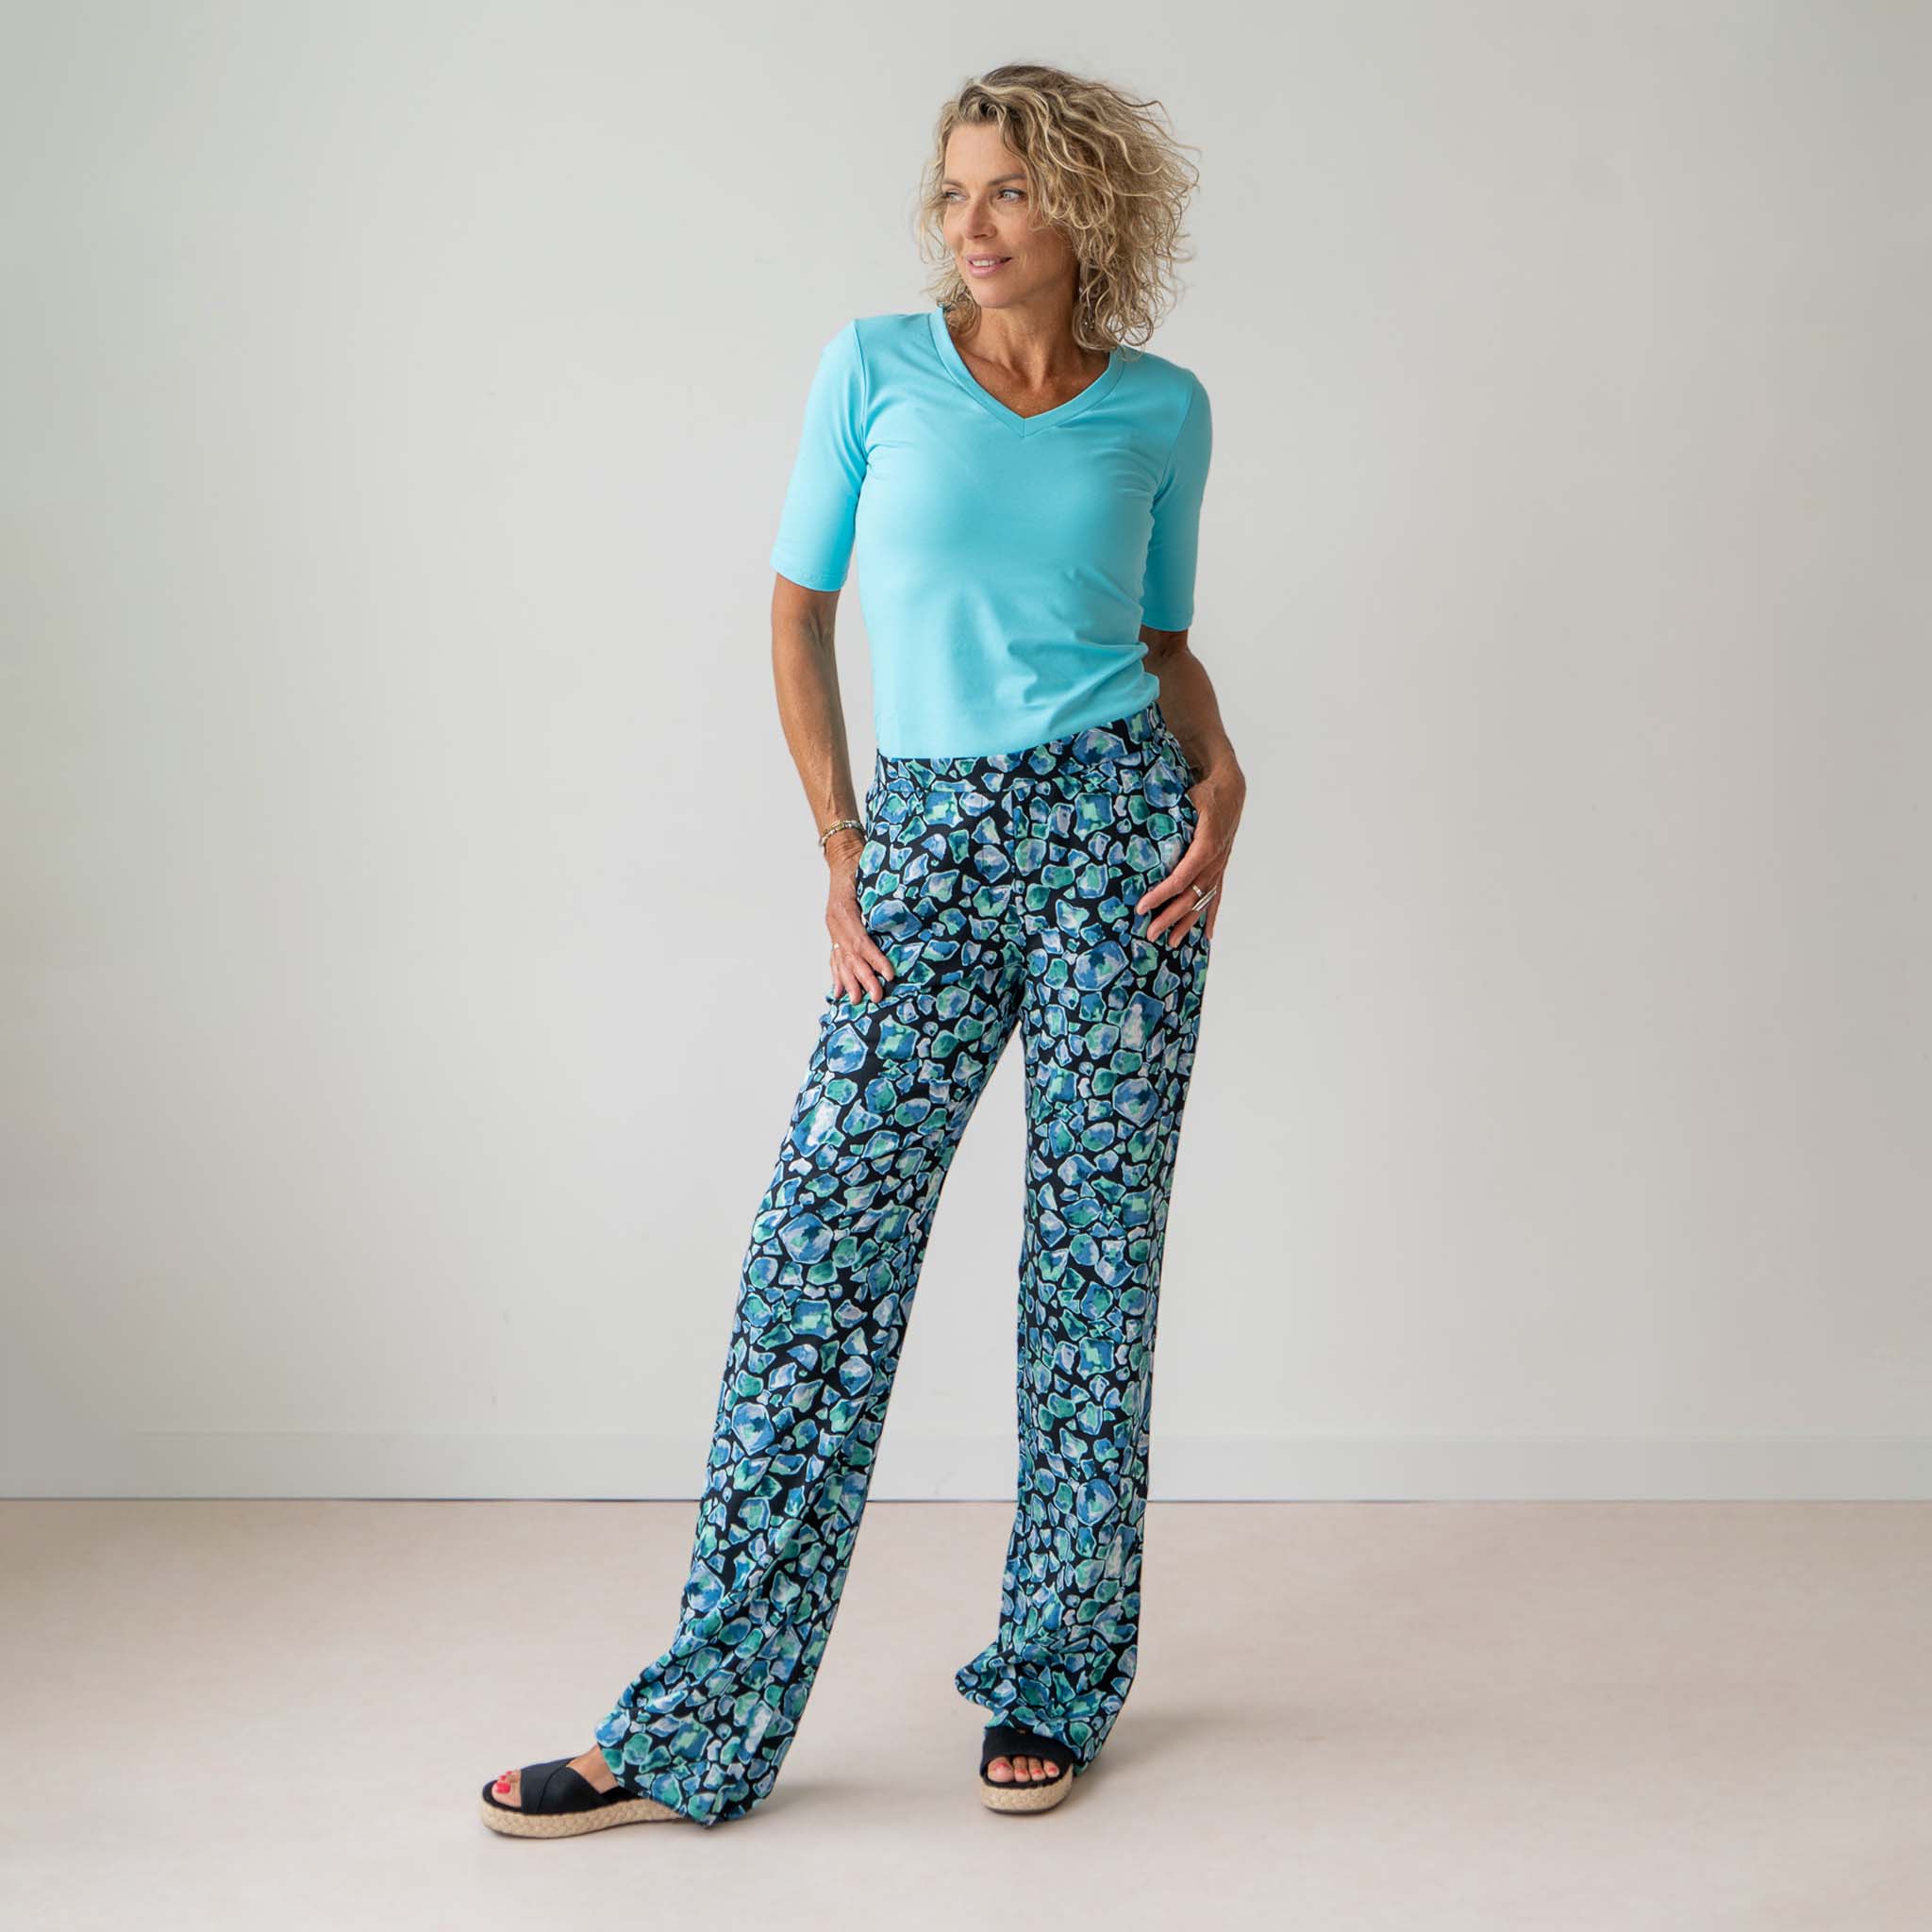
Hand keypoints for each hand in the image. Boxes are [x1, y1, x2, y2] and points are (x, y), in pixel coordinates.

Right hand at [824, 827, 896, 1003]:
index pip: (861, 940)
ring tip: (857, 1001)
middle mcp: (835, 920)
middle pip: (850, 955)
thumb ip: (884, 896)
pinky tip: (839, 991)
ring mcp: (832, 927)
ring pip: (840, 959)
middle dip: (864, 978)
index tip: (890, 974)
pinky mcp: (833, 931)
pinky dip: (837, 974)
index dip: (875, 959)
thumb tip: (911, 911)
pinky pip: (834, 956)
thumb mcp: (873, 875)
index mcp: (844, 908)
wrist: (844, 856)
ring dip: (849, 981)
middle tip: (878, 996)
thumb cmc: (862, 863)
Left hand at [1135, 761, 1243, 945]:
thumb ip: (1169, 817)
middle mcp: (1214, 861)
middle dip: (1169, 917)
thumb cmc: (1205, 793)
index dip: (1160, 895)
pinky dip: (1211, 915)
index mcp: (1205, 846)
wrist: (1231, 790)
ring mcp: (1219, 867)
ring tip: (1172, 942)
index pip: (1180, 879)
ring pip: (1203, 901)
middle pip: (1190, 897)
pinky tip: (1208, 935)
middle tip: (1149, 933)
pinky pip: (1216, 896)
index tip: (1141, 907)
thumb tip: (1140, 827)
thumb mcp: (1188, 801)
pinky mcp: (1221, 868)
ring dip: (1187, 923)